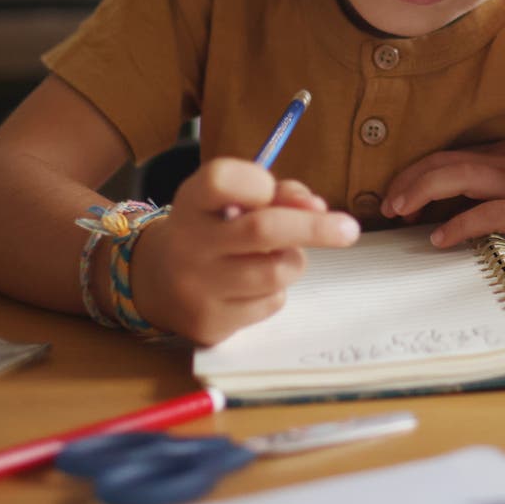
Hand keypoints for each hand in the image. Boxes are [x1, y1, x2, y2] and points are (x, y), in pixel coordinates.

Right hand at [127, 158, 359, 345]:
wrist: (154, 283)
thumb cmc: (209, 230)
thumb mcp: (229, 200)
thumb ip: (275, 194)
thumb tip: (319, 208)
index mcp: (191, 202)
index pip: (221, 180)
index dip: (257, 182)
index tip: (273, 188)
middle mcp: (188, 244)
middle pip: (263, 230)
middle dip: (315, 227)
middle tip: (350, 229)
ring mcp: (197, 288)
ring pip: (276, 271)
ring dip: (293, 261)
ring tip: (276, 257)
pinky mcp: (211, 323)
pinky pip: (270, 303)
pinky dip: (275, 291)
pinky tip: (251, 286)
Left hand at [381, 140, 504, 248]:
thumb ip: (502, 189)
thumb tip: (460, 212)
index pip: (448, 155)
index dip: (415, 173)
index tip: (395, 195)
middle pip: (444, 161)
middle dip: (408, 180)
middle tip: (385, 205)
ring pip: (458, 177)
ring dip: (422, 193)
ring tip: (399, 213)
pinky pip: (487, 213)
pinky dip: (458, 225)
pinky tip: (440, 239)